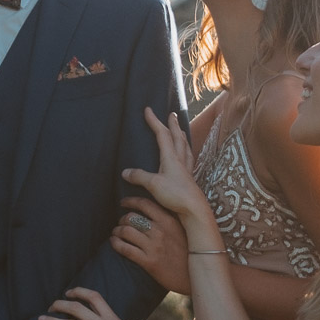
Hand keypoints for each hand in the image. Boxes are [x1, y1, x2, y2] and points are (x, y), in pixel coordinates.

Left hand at [111, 195, 190, 292]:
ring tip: (116, 234)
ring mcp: (154, 247)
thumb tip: (153, 211)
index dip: (130, 201)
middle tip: (121, 224)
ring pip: (126, 231)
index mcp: (169, 221)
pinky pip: (125, 249)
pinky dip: (116, 244)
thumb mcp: (183, 231)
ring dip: (117, 231)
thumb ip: (169, 220)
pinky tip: (114, 243)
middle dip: (122, 220)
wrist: (194, 276)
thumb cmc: (188, 253)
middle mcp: (160, 231)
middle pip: (131, 217)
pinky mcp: (149, 262)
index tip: (123, 203)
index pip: (145, 204)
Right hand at [120, 108, 211, 223]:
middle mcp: (180, 160)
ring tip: (180, 130)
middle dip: (173, 124)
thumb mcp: (153, 185)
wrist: (194, 209)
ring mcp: (186, 169)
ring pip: (185, 146)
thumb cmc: (175, 195)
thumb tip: (125, 172)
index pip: (162, 135)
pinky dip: (186, 151)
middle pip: (177, 137)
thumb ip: (139, 177)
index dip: (155, 122)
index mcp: (171, 157)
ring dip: (182, 136)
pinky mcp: (189, 179)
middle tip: (172, 114)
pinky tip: (186, 155)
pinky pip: (188, 158)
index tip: (148, 110)